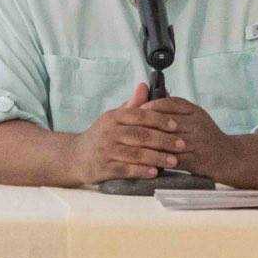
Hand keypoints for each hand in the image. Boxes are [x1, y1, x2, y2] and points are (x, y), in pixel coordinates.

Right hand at [69, 82, 184, 185]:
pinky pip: (125, 170)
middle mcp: (109, 133)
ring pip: (136, 154)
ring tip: (174, 161)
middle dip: (164, 140)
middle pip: (141, 135)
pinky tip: (154, 172)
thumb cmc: (100, 135)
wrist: (74, 156)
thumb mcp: (113, 117)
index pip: (140, 115)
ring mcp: (106, 151)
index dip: (159, 120)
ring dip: (157, 157)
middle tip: (182, 144)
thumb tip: (144, 85)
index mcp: (114, 118)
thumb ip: (132, 104)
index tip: (176, 125)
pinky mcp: (104, 168)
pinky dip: (141, 171)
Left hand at [139, 96, 244, 181]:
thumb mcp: (196, 116)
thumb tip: (153, 96)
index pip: (169, 103)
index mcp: (195, 111)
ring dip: (149, 143)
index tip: (136, 110)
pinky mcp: (197, 160)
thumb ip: (176, 107)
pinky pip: (173, 159)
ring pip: (167, 140)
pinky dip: (159, 159)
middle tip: (129, 127)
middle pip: (166, 121)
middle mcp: (197, 124)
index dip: (150, 106)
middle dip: (145, 125)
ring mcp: (197, 142)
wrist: (229, 157)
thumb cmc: (208, 136)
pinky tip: (146, 160)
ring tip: (133, 144)